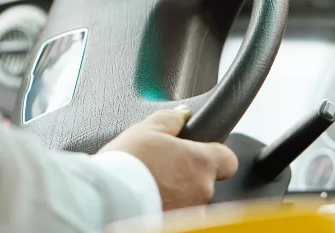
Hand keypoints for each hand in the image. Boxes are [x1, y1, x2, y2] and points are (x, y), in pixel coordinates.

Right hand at [99, 105, 237, 209]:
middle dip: (188, 176)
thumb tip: (182, 114)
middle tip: (163, 169)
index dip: (215, 155)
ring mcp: (191, 212)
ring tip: (151, 187)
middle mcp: (202, 191)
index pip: (228, 160)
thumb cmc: (126, 165)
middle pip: (206, 181)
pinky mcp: (175, 226)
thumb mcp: (147, 129)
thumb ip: (171, 119)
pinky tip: (148, 201)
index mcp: (201, 162)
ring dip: (177, 194)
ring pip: (191, 201)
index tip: (199, 153)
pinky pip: (179, 215)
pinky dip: (167, 208)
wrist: (106, 199)